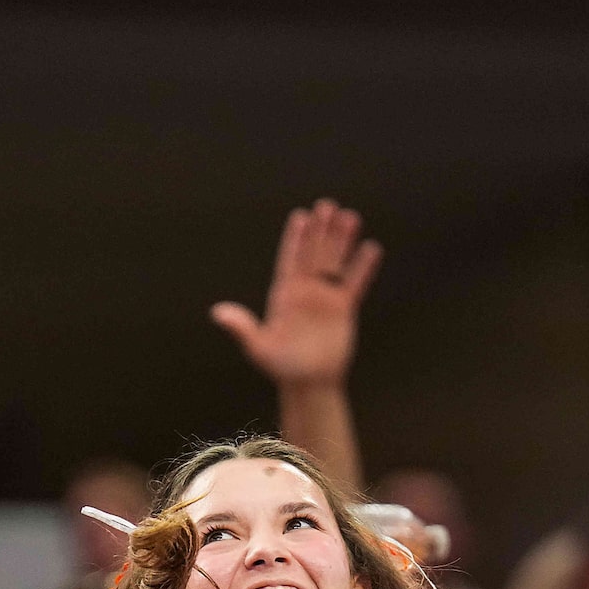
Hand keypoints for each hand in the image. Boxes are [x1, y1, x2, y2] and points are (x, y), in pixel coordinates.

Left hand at [209, 199, 381, 388]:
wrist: (308, 383)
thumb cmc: (280, 366)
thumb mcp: (258, 347)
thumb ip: (241, 328)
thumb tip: (217, 313)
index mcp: (284, 295)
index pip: (290, 260)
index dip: (295, 239)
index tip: (301, 216)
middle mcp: (305, 292)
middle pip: (314, 254)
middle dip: (320, 231)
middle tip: (327, 205)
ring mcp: (324, 298)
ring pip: (334, 263)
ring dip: (341, 241)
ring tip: (350, 216)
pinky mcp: (343, 309)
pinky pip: (354, 283)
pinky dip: (362, 267)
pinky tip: (370, 248)